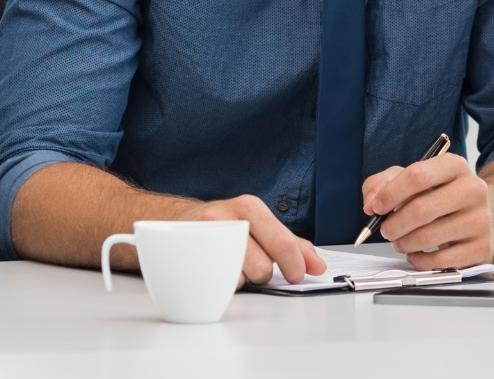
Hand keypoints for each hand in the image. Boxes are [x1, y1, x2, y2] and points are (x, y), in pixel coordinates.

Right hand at [194, 195, 325, 287]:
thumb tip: (317, 265)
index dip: (294, 264)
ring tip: (232, 264)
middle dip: (264, 273)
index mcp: (249, 207)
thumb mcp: (257, 225)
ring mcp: (206, 238)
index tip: (298, 275)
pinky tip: (217, 270)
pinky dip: (222, 284)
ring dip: (241, 278)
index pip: (281, 241)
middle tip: (256, 265)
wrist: (176, 222)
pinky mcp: (189, 258)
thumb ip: (290, 244)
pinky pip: (219, 286)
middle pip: (263, 267)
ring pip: (242, 279)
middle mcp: (228, 218)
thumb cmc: (224, 225)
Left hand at [361, 153, 492, 269]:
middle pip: (421, 209)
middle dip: (394, 224)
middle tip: (385, 230)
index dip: (391, 193)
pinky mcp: (482, 249)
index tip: (376, 206)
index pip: (418, 175)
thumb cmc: (440, 195)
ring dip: (404, 243)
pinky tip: (415, 254)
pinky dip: (419, 261)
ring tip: (399, 241)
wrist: (481, 214)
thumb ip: (383, 183)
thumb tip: (371, 203)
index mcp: (454, 166)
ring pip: (428, 237)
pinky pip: (440, 262)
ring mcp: (480, 220)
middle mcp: (472, 190)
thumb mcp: (412, 178)